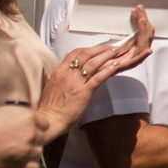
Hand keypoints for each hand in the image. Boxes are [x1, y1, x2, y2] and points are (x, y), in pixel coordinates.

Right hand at [0, 103, 44, 167]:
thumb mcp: (2, 112)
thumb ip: (19, 118)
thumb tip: (26, 123)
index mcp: (27, 116)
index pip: (44, 124)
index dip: (35, 128)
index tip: (26, 132)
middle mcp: (30, 132)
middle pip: (41, 138)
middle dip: (31, 141)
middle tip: (15, 144)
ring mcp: (26, 149)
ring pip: (38, 153)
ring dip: (28, 154)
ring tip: (13, 154)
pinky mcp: (20, 164)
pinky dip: (27, 167)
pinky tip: (17, 164)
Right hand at [39, 8, 155, 136]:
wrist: (48, 120)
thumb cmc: (51, 106)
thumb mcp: (54, 86)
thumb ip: (62, 76)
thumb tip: (67, 67)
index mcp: (59, 71)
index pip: (75, 53)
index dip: (89, 48)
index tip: (99, 47)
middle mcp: (67, 74)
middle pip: (86, 54)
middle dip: (101, 49)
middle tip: (113, 47)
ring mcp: (75, 82)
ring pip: (93, 63)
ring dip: (107, 55)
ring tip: (118, 51)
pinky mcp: (83, 92)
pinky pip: (97, 78)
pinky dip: (108, 70)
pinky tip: (116, 65)